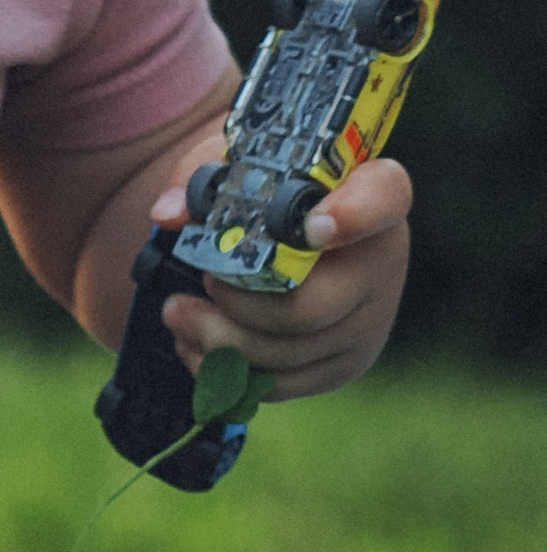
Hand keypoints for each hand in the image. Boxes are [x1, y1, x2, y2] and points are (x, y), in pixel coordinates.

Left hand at [150, 151, 413, 401]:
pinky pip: (281, 383)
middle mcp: (382, 260)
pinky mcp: (343, 364)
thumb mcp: (233, 167)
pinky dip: (227, 372)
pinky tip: (194, 346)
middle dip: (237, 304)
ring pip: (287, 352)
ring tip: (177, 314)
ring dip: (218, 341)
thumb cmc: (263, 190)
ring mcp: (369, 320)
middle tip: (199, 283)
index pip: (383, 199)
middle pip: (310, 306)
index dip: (353, 216)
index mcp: (369, 191)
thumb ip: (201, 178)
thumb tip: (168, 214)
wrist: (285, 236)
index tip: (312, 227)